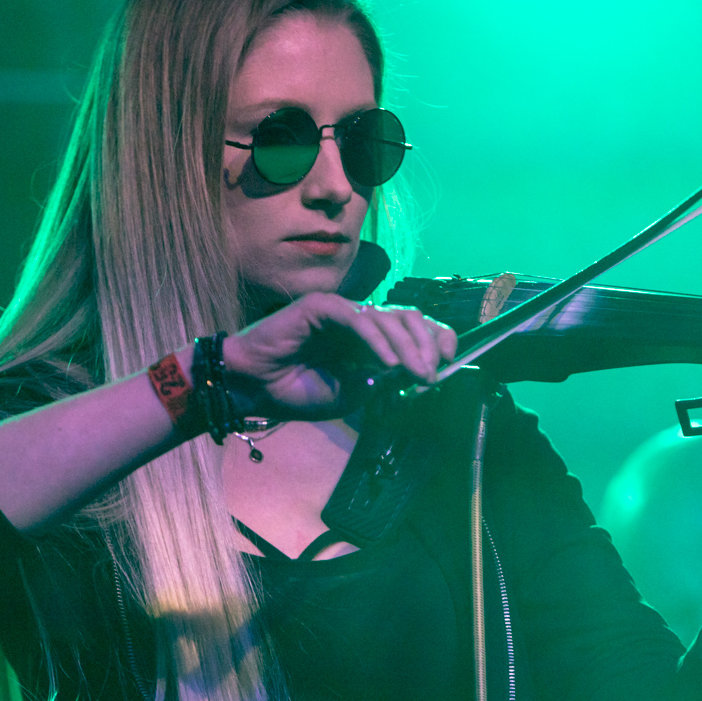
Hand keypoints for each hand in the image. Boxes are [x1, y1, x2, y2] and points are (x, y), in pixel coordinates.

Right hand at [217, 293, 457, 419]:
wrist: (252, 389)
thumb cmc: (296, 391)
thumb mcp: (352, 394)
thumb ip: (382, 382)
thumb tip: (419, 375)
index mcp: (368, 338)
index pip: (413, 327)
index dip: (436, 338)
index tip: (449, 361)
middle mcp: (359, 319)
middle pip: (408, 317)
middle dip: (426, 344)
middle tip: (431, 374)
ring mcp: (341, 310)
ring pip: (388, 316)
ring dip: (407, 346)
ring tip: (417, 373)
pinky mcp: (322, 306)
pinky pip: (358, 319)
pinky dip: (377, 341)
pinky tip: (387, 363)